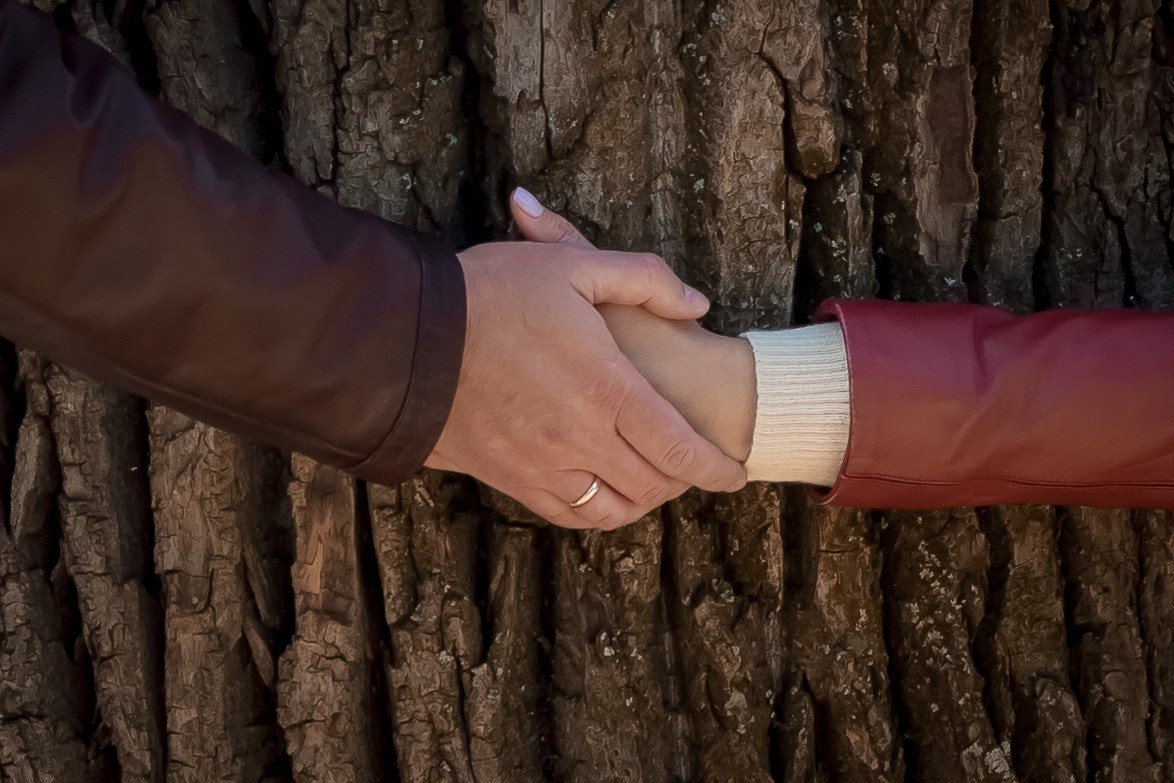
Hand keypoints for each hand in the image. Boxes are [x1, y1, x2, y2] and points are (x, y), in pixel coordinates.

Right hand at [425, 192, 746, 529]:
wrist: (404, 338)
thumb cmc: (490, 294)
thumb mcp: (572, 265)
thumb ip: (645, 280)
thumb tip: (696, 304)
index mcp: (606, 389)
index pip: (680, 448)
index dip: (715, 467)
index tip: (735, 472)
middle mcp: (580, 439)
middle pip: (654, 484)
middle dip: (684, 480)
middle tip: (694, 466)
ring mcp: (543, 465)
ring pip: (614, 508)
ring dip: (644, 499)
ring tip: (653, 480)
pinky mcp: (509, 478)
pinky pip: (568, 515)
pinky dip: (597, 512)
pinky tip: (602, 491)